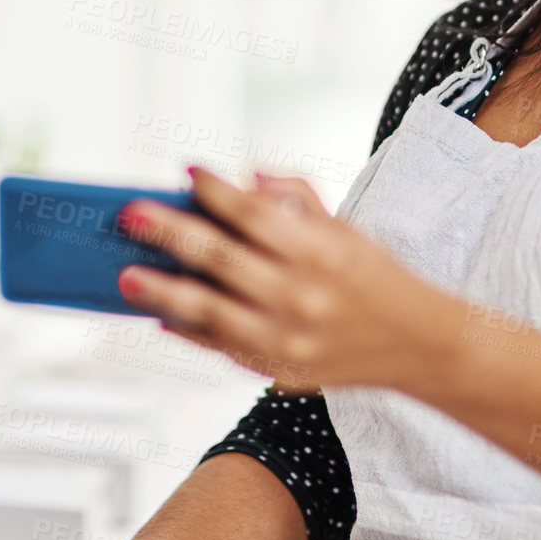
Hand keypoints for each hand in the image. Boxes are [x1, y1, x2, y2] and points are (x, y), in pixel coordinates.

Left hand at [114, 165, 463, 391]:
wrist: (416, 345)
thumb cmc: (373, 276)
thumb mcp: (347, 228)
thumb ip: (297, 197)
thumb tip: (246, 175)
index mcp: (320, 252)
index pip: (255, 213)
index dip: (217, 190)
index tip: (187, 169)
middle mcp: (301, 296)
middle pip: (221, 259)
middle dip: (170, 234)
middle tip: (129, 215)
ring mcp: (287, 339)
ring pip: (209, 311)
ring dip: (162, 291)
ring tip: (124, 275)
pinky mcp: (278, 370)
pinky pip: (220, 347)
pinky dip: (187, 331)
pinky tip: (160, 314)